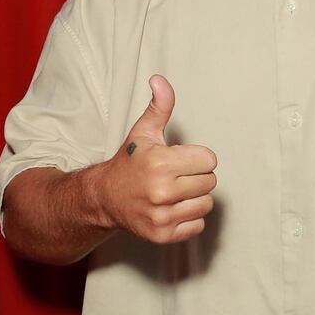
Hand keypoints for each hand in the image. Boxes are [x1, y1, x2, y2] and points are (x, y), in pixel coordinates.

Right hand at [92, 75, 217, 243]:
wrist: (104, 197)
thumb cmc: (129, 162)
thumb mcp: (143, 132)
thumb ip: (159, 106)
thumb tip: (159, 79)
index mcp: (160, 163)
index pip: (210, 160)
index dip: (197, 158)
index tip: (180, 159)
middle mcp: (161, 191)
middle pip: (210, 182)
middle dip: (196, 177)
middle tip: (176, 176)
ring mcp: (162, 216)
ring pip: (206, 204)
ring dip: (194, 198)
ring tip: (174, 192)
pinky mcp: (163, 235)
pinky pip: (198, 225)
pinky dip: (188, 218)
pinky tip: (171, 208)